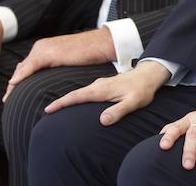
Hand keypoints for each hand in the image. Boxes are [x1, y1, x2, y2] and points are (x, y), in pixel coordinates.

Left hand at [3, 28, 115, 101]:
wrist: (102, 43)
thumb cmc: (91, 52)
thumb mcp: (69, 60)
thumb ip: (56, 65)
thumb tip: (49, 79)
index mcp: (45, 47)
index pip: (27, 66)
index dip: (19, 80)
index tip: (13, 93)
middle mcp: (40, 46)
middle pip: (22, 68)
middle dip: (13, 84)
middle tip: (7, 99)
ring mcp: (43, 49)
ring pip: (22, 69)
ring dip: (14, 84)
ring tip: (8, 98)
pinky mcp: (47, 54)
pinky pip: (29, 68)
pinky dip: (20, 78)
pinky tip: (14, 86)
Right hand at [44, 60, 169, 124]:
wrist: (150, 75)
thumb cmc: (142, 89)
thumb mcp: (133, 102)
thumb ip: (119, 111)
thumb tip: (103, 120)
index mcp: (101, 90)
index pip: (76, 96)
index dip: (61, 103)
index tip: (48, 110)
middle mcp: (98, 85)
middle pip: (74, 94)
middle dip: (60, 102)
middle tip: (46, 111)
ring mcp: (101, 84)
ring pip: (80, 92)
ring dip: (68, 100)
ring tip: (56, 109)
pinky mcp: (104, 85)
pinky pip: (87, 92)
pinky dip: (78, 97)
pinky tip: (76, 102)